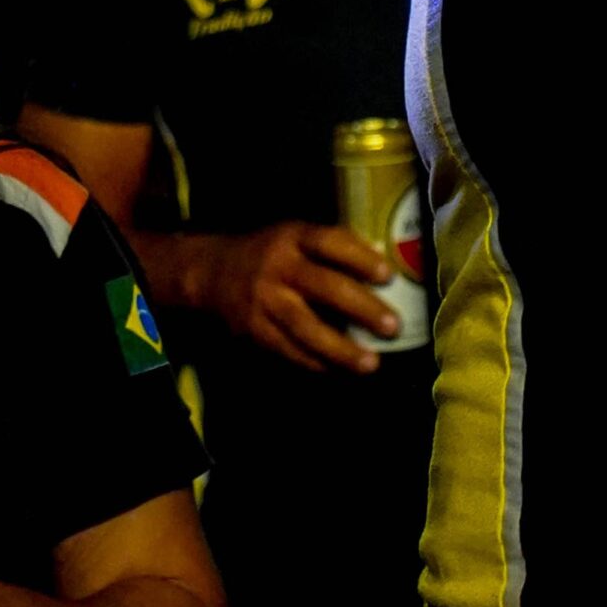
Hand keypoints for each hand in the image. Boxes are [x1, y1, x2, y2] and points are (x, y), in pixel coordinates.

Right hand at [203, 222, 403, 375]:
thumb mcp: (297, 236)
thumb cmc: (273, 253)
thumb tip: (383, 259)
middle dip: (360, 308)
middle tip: (392, 326)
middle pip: (323, 286)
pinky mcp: (254, 329)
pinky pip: (288, 349)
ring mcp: (264, 300)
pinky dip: (316, 362)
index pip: (329, 242)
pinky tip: (340, 370)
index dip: (359, 258)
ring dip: (340, 348)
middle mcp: (278, 267)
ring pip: (305, 327)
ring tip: (371, 363)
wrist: (214, 273)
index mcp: (293, 237)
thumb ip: (336, 246)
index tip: (387, 276)